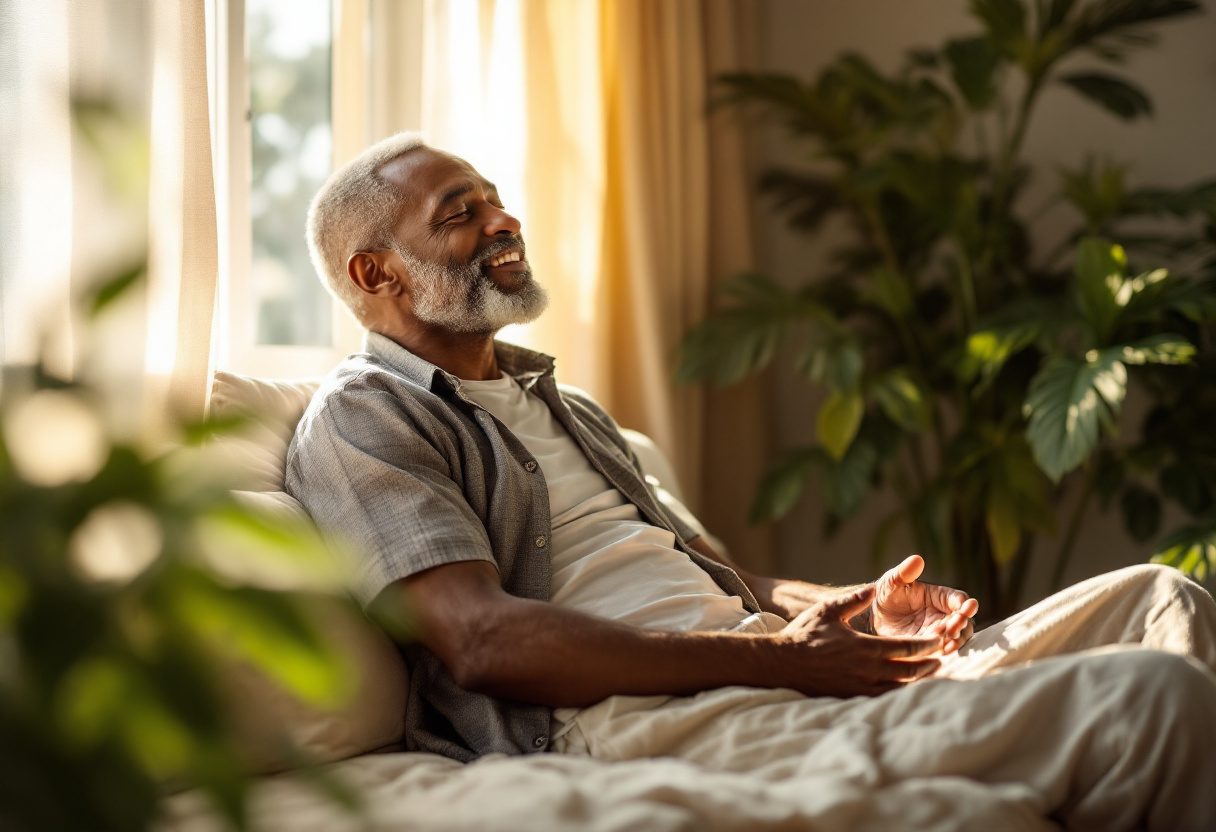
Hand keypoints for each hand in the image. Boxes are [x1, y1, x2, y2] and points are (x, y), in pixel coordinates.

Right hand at [775, 585, 942, 696]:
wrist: (783, 663)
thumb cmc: (804, 634)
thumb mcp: (828, 611)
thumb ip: (853, 600)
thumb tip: (873, 589)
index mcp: (865, 647)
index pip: (906, 647)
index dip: (927, 645)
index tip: (940, 640)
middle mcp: (867, 669)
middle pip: (910, 669)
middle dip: (929, 663)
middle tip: (943, 658)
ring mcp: (861, 686)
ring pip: (900, 685)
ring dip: (919, 680)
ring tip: (931, 673)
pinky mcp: (852, 696)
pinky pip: (884, 696)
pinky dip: (899, 692)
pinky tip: (906, 688)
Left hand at [871, 554, 977, 653]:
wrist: (873, 616)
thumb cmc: (886, 594)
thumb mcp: (892, 581)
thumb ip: (904, 572)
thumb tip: (916, 559)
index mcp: (939, 596)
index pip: (959, 599)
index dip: (965, 604)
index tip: (968, 607)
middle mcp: (943, 615)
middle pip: (963, 621)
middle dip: (962, 624)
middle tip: (954, 627)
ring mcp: (938, 632)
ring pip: (956, 638)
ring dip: (956, 640)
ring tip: (950, 643)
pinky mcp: (929, 647)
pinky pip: (941, 651)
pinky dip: (944, 652)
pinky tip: (942, 653)